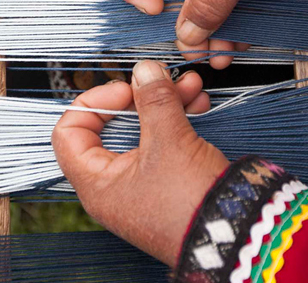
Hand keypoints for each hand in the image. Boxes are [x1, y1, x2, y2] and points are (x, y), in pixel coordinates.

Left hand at [52, 61, 229, 265]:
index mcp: (97, 183)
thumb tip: (143, 71)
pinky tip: (197, 104)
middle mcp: (114, 187)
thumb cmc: (193, 205)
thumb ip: (153, 100)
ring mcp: (141, 186)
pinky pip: (163, 146)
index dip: (94, 103)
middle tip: (161, 81)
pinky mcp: (166, 184)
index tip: (124, 90)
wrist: (237, 235)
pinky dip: (177, 123)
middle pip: (111, 128)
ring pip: (142, 133)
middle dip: (140, 98)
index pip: (70, 133)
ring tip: (190, 86)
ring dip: (164, 105)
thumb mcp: (170, 142)